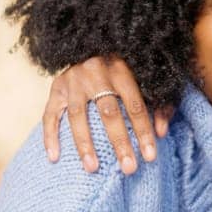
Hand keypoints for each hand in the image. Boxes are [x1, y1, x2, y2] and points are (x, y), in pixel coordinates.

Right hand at [42, 56, 173, 173]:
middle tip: (129, 169)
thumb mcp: (145, 79)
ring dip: (84, 144)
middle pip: (108, 112)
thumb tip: (162, 133)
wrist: (89, 43)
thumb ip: (158, 104)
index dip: (143, 132)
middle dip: (120, 142)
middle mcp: (95, 73)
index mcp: (121, 69)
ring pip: (77, 116)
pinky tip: (54, 158)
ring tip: (92, 168)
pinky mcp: (56, 87)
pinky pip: (49, 114)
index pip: (135, 106)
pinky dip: (50, 136)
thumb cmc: (125, 68)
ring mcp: (73, 80)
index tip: (149, 157)